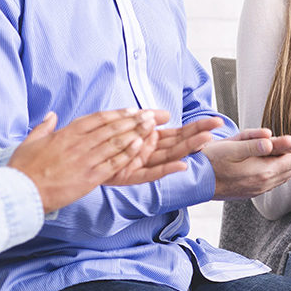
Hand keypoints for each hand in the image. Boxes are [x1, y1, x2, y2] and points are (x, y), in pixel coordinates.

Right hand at [8, 109, 159, 212]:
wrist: (20, 193)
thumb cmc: (23, 169)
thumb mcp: (30, 142)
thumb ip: (44, 127)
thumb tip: (52, 115)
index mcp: (66, 134)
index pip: (97, 119)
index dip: (117, 113)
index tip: (132, 110)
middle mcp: (79, 144)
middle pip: (112, 128)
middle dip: (133, 120)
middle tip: (151, 115)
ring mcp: (86, 160)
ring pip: (116, 143)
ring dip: (136, 133)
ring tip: (151, 126)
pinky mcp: (90, 177)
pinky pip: (114, 163)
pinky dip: (128, 154)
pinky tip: (140, 146)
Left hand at [104, 116, 223, 186]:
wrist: (74, 162)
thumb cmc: (98, 142)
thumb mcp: (123, 124)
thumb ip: (145, 118)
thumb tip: (165, 114)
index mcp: (150, 141)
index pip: (179, 133)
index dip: (197, 127)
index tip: (214, 122)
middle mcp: (149, 153)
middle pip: (179, 142)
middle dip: (199, 134)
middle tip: (216, 127)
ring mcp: (141, 164)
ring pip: (170, 155)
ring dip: (188, 147)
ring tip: (205, 140)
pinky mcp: (130, 176)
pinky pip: (151, 173)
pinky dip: (166, 169)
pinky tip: (181, 165)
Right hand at [203, 128, 290, 200]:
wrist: (191, 181)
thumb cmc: (210, 160)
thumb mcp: (234, 146)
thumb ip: (259, 143)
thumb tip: (284, 141)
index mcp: (263, 172)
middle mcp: (263, 184)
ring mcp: (256, 190)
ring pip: (284, 176)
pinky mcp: (249, 192)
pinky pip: (273, 181)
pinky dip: (281, 170)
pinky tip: (279, 163)